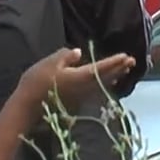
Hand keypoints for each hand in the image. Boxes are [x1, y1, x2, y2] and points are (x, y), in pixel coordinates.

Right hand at [17, 48, 136, 110]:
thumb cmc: (36, 82)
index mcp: (78, 77)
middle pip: (105, 77)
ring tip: (124, 70)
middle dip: (119, 69)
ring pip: (102, 85)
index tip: (126, 56)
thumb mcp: (48, 63)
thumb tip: (78, 52)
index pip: (100, 68)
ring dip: (114, 76)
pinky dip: (105, 84)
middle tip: (132, 61)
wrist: (28, 107)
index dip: (113, 62)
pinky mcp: (76, 101)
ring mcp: (80, 96)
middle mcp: (83, 88)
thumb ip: (65, 56)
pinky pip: (96, 90)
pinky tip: (107, 82)